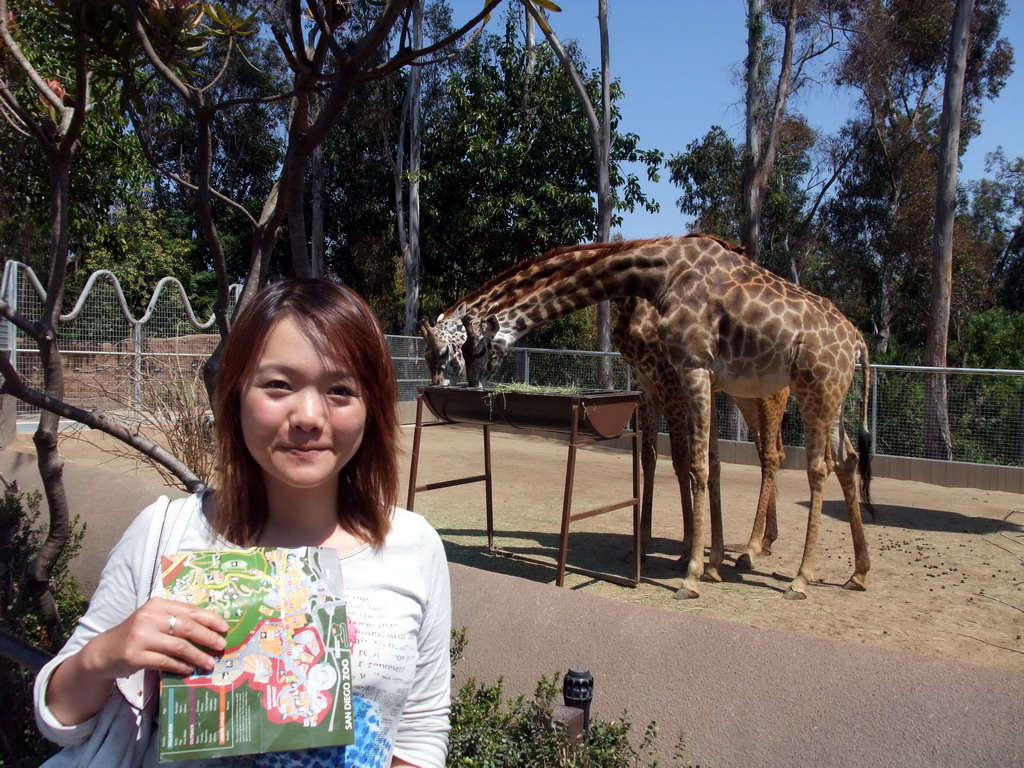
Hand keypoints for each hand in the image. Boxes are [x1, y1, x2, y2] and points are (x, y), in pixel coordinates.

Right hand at [80, 597, 228, 679]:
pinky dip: (181, 666)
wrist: (105, 651)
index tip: (225, 628)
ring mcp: (140, 637)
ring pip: (178, 647)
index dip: (210, 619)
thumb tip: (212, 628)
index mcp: (157, 604)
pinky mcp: (135, 656)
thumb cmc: (138, 634)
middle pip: (186, 627)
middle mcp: (149, 617)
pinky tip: (190, 669)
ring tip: (209, 663)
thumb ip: (178, 620)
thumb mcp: (156, 620)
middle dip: (207, 637)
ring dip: (197, 656)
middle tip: (221, 646)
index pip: (190, 610)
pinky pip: (165, 662)